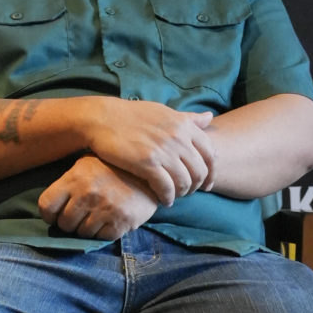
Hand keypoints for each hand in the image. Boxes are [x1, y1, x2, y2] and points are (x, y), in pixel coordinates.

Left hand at [38, 156, 159, 240]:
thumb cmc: (112, 168)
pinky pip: (101, 238)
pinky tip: (109, 220)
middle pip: (63, 224)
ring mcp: (104, 208)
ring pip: (82, 234)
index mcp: (74, 178)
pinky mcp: (120, 222)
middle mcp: (87, 193)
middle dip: (70, 223)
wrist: (149, 172)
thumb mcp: (86, 165)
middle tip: (80, 216)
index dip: (49, 215)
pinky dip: (103, 233)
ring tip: (97, 216)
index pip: (46, 206)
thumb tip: (51, 208)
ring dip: (87, 229)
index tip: (56, 215)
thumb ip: (68, 183)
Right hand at [83, 97, 215, 205]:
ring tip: (174, 196)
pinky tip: (163, 200)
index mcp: (184, 125)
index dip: (211, 173)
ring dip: (182, 193)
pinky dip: (168, 197)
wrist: (102, 118)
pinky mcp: (147, 163)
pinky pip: (167, 187)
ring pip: (185, 182)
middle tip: (187, 192)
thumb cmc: (132, 115)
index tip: (206, 184)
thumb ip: (187, 118)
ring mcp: (164, 151)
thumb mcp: (164, 112)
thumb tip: (209, 117)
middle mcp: (178, 137)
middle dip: (196, 186)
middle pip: (200, 171)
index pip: (211, 154)